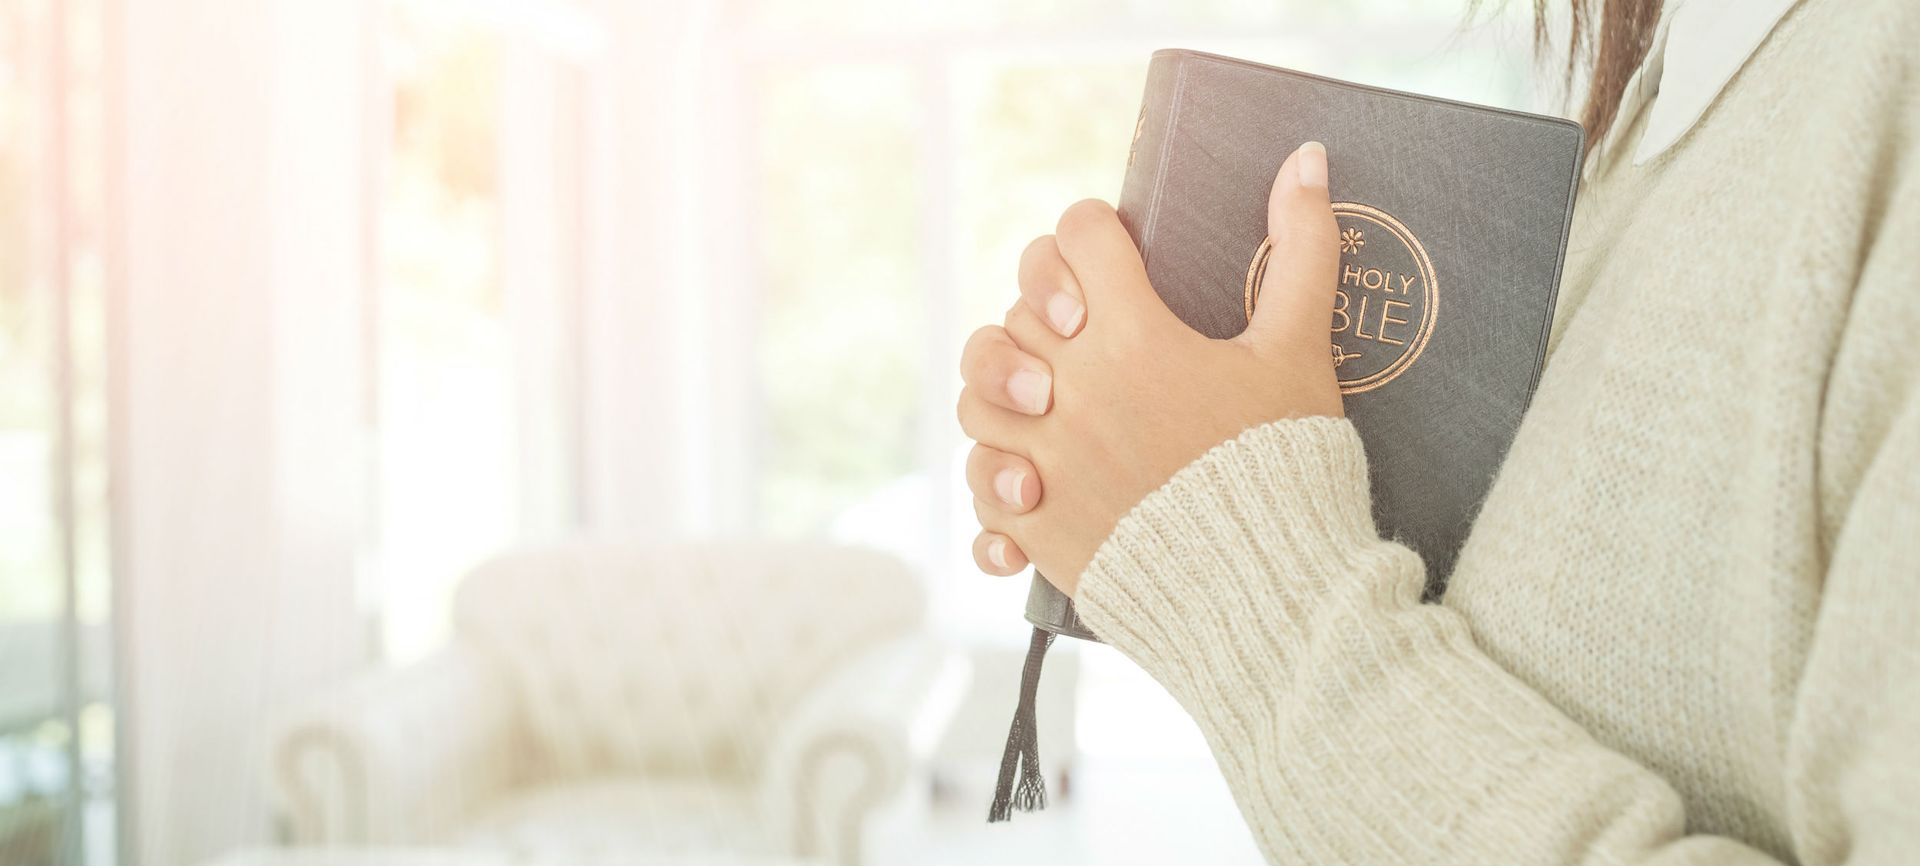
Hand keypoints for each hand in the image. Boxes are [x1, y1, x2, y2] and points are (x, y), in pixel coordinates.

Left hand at [959, 142, 1343, 593]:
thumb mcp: (1299, 351)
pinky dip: (998, 489)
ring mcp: (1045, 463)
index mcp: (1132, 337)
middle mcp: (1072, 393)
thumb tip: (1307, 158)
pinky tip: (1032, 486)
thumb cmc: (1286, 465)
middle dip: (1044, 315)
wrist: (1274, 594)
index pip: (1077, 239)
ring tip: (1048, 407)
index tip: (1119, 258)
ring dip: (1003, 396)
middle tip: (1086, 335)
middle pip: (1011, 317)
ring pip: (978, 402)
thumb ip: (1302, 249)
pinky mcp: (1036, 530)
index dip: (1094, 234)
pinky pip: (983, 495)